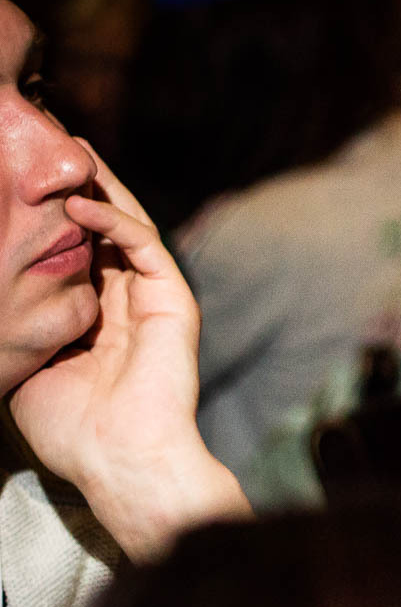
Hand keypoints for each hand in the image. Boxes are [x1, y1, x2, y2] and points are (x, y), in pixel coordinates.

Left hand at [9, 143, 246, 557]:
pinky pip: (143, 247)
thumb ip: (21, 329)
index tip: (28, 188)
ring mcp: (153, 301)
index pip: (81, 255)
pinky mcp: (172, 301)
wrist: (119, 458)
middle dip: (84, 189)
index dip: (59, 220)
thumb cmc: (74, 429)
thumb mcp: (28, 368)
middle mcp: (129, 304)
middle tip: (58, 148)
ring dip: (101, 190)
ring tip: (74, 154)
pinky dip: (115, 222)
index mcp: (100, 321)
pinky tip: (82, 204)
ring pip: (128, 229)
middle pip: (107, 232)